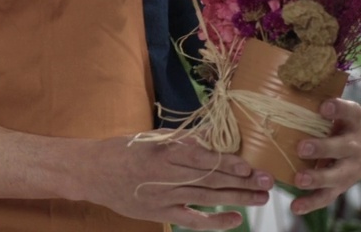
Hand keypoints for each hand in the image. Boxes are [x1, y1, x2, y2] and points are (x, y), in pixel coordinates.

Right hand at [80, 136, 273, 230]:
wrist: (92, 173)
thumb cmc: (121, 151)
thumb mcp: (149, 138)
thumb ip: (179, 140)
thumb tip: (209, 138)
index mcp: (165, 152)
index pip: (204, 159)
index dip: (230, 164)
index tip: (251, 166)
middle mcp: (168, 175)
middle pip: (212, 178)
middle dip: (243, 181)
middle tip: (268, 182)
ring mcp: (166, 196)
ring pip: (208, 197)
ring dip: (238, 198)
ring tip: (261, 197)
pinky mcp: (162, 213)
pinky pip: (194, 220)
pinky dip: (216, 221)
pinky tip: (235, 219)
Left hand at [289, 98, 360, 215]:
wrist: (360, 149)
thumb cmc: (333, 123)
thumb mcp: (330, 110)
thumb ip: (311, 99)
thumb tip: (278, 75)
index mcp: (353, 122)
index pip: (351, 111)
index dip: (339, 109)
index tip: (323, 105)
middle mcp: (357, 145)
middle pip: (344, 148)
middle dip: (324, 148)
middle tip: (302, 147)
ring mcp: (352, 169)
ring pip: (337, 176)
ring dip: (318, 178)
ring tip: (298, 180)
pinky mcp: (343, 186)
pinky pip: (328, 196)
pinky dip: (311, 203)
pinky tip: (295, 207)